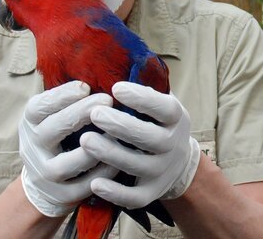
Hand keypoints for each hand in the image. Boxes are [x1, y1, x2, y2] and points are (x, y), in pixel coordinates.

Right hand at [19, 80, 118, 216]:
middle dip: (80, 113)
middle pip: (52, 129)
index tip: (85, 86)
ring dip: (93, 147)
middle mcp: (32, 147)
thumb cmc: (62, 136)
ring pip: (65, 163)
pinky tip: (119, 160)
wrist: (47, 181)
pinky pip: (83, 185)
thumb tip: (102, 72)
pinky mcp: (61, 194)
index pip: (39, 107)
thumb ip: (72, 100)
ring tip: (115, 131)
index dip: (61, 96)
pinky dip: (102, 172)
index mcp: (30, 123)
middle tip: (106, 99)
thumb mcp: (56, 115)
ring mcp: (45, 174)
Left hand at [81, 81, 200, 209]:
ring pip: (137, 165)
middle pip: (149, 138)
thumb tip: (119, 65)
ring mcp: (163, 171)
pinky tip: (94, 182)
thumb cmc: (158, 124)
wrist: (177, 163)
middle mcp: (174, 145)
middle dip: (120, 125)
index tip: (116, 88)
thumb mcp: (162, 105)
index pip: (164, 108)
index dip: (142, 99)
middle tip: (95, 113)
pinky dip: (115, 192)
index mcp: (177, 119)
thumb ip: (145, 93)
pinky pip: (133, 197)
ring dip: (110, 153)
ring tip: (85, 139)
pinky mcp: (151, 192)